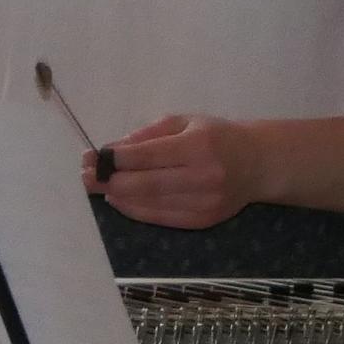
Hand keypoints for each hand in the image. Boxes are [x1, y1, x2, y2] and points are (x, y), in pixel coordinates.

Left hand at [95, 113, 262, 227]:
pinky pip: (159, 218)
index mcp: (198, 146)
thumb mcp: (185, 122)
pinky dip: (134, 209)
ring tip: (97, 187)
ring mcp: (204, 203)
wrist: (258, 164)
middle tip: (85, 176)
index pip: (147, 156)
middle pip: (143, 184)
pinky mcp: (203, 221)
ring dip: (117, 196)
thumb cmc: (217, 137)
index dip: (115, 159)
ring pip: (148, 204)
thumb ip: (149, 134)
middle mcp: (203, 176)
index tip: (91, 157)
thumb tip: (112, 149)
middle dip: (108, 181)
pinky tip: (119, 199)